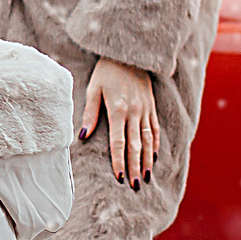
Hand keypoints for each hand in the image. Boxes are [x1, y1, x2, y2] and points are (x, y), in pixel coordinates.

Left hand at [81, 57, 159, 186]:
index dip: (119, 161)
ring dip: (148, 160)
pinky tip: (155, 157)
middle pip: (136, 145)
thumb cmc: (106, 71)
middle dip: (135, 167)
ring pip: (149, 140)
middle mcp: (135, 112)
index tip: (120, 178)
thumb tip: (84, 135)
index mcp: (118, 109)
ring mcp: (146, 110)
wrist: (128, 53)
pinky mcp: (152, 106)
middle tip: (135, 186)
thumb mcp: (93, 89)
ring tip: (146, 177)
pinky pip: (155, 129)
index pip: (119, 142)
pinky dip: (156, 145)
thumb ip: (90, 113)